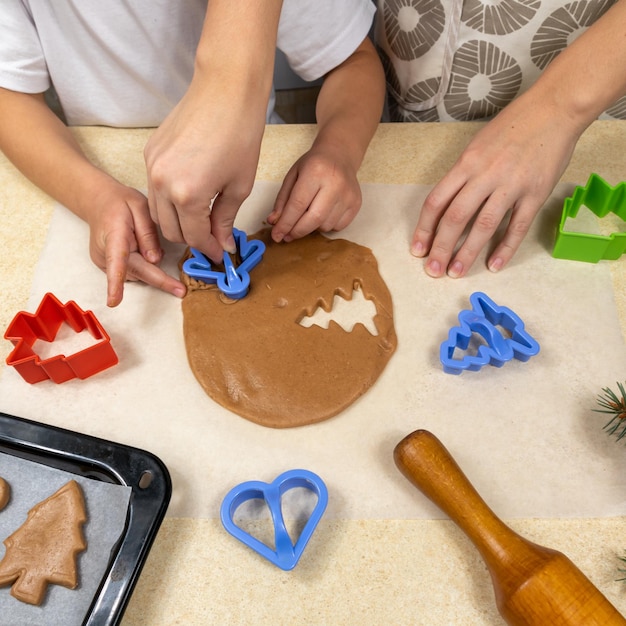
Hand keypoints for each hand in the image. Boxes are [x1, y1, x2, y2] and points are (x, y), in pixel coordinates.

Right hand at [86, 183, 185, 306]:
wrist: (98, 202)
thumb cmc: (121, 203)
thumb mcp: (140, 207)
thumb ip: (148, 233)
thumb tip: (155, 260)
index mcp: (114, 236)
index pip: (116, 261)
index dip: (115, 283)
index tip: (114, 302)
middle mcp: (104, 253)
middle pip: (137, 272)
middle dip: (160, 280)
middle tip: (180, 289)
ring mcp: (103, 263)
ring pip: (137, 274)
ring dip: (150, 268)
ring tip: (147, 243)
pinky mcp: (106, 268)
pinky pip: (133, 272)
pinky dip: (143, 266)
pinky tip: (142, 249)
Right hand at [144, 76, 264, 262]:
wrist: (225, 90)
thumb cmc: (240, 134)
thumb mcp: (239, 186)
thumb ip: (225, 219)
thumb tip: (222, 243)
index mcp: (187, 195)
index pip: (194, 237)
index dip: (209, 249)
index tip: (220, 253)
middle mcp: (161, 183)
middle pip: (170, 230)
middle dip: (192, 239)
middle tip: (212, 238)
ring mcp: (151, 167)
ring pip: (158, 212)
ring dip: (178, 222)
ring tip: (201, 219)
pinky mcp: (149, 153)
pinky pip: (154, 189)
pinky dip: (169, 199)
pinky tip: (189, 194)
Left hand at [267, 146, 361, 241]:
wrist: (339, 156)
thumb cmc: (313, 166)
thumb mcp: (293, 176)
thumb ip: (282, 200)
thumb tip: (274, 222)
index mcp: (316, 171)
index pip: (298, 204)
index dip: (285, 223)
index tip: (277, 235)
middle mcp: (335, 183)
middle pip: (314, 219)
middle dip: (297, 231)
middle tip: (288, 235)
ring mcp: (348, 195)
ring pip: (325, 226)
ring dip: (312, 227)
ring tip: (308, 215)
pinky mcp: (356, 204)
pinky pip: (338, 227)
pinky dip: (326, 225)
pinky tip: (323, 213)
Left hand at [411, 94, 578, 276]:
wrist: (555, 108)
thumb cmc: (514, 126)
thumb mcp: (477, 146)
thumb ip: (463, 175)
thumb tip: (447, 205)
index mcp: (466, 163)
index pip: (436, 201)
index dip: (424, 229)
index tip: (418, 248)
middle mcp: (485, 175)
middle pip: (455, 218)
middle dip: (440, 248)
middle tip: (432, 270)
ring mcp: (511, 185)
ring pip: (483, 226)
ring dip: (467, 253)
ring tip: (455, 272)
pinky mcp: (536, 193)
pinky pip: (517, 226)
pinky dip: (505, 248)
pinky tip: (494, 265)